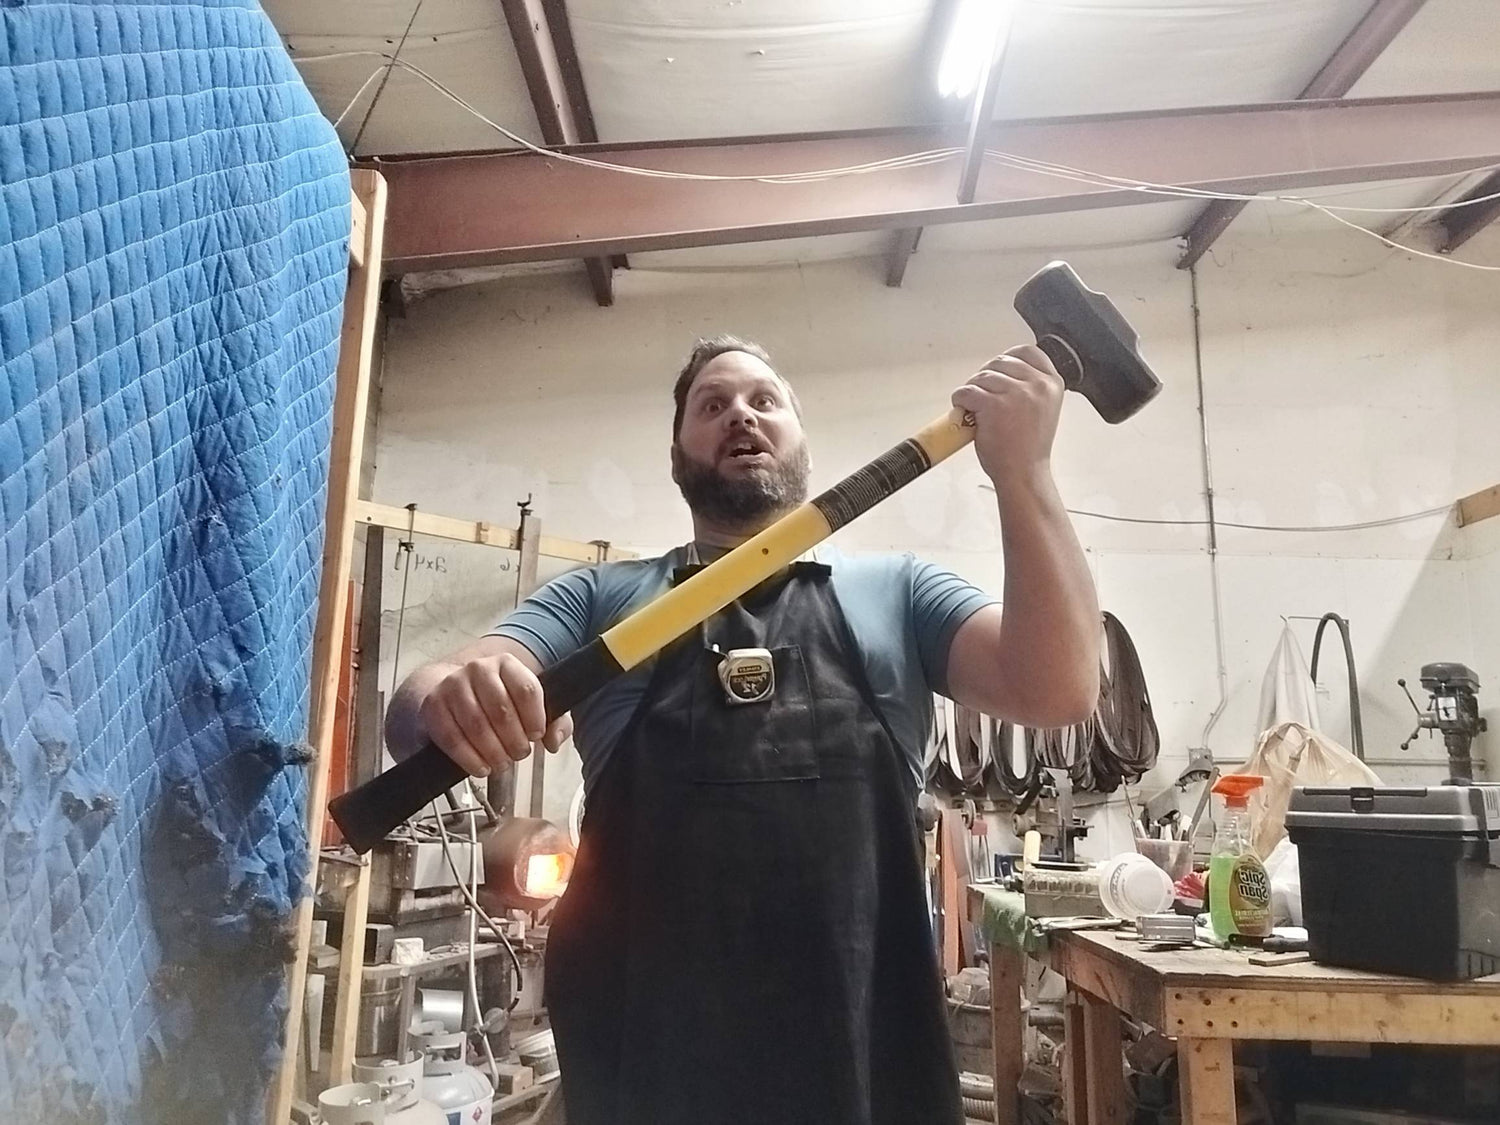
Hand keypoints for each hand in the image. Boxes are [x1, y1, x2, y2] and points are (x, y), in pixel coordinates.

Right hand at [419, 654, 572, 776]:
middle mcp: (479, 669)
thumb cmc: (497, 701)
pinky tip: (481, 768)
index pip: (527, 689)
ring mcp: (453, 685)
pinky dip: (469, 758)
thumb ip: (555, 721)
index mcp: (506, 664)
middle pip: (502, 710)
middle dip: (514, 740)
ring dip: (493, 752)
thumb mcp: (530, 705)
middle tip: (519, 754)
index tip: (536, 735)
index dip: (535, 718)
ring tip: (502, 763)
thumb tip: (554, 741)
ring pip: (477, 725)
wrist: (450, 691)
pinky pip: (452, 737)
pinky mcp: (434, 706)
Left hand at [951, 344, 1063, 491]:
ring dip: (972, 390)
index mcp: (1052, 383)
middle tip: (981, 396)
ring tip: (974, 408)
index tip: (998, 370)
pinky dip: (960, 399)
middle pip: (1000, 362)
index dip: (1007, 359)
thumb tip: (1003, 374)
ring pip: (982, 376)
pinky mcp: (993, 404)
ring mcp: (1015, 393)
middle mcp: (1037, 384)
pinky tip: (964, 411)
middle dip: (985, 377)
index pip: (1027, 352)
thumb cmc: (1029, 447)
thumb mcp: (1043, 408)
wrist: (1023, 473)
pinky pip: (967, 391)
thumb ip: (1031, 388)